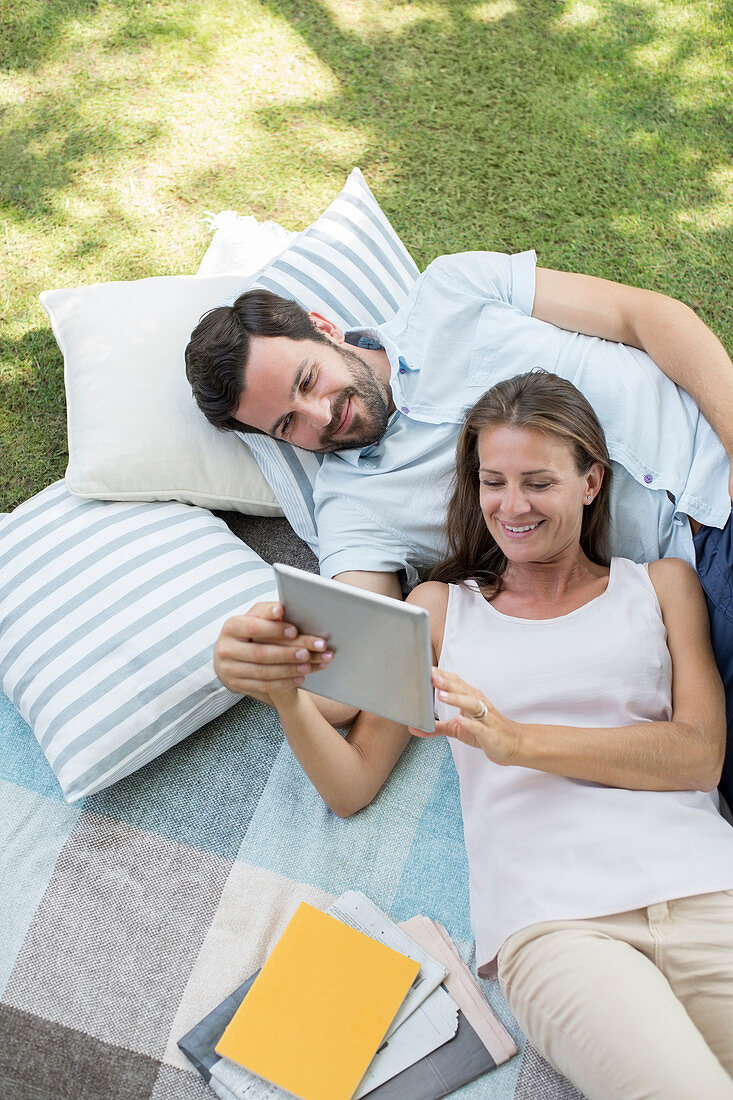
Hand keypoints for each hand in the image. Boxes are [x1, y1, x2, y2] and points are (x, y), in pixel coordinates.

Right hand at [214, 602, 331, 703]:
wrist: (231, 655)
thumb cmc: (250, 631)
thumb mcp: (256, 617)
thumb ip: (268, 612)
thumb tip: (280, 609)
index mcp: (231, 627)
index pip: (252, 627)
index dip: (274, 630)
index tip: (294, 631)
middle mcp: (226, 648)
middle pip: (259, 653)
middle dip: (286, 654)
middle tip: (307, 653)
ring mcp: (228, 669)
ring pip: (262, 672)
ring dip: (288, 670)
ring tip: (307, 666)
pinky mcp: (235, 685)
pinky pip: (263, 686)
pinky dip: (284, 682)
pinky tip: (299, 678)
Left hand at [429, 668, 519, 764]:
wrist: (513, 744)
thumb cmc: (485, 732)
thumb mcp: (457, 729)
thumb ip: (436, 727)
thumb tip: (413, 727)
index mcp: (471, 698)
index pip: (456, 682)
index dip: (442, 675)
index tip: (426, 668)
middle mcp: (479, 704)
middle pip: (462, 689)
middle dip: (446, 682)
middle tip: (431, 675)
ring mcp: (485, 718)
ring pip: (471, 704)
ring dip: (456, 698)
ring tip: (441, 694)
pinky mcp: (490, 734)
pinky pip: (480, 727)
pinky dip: (470, 724)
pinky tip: (460, 720)